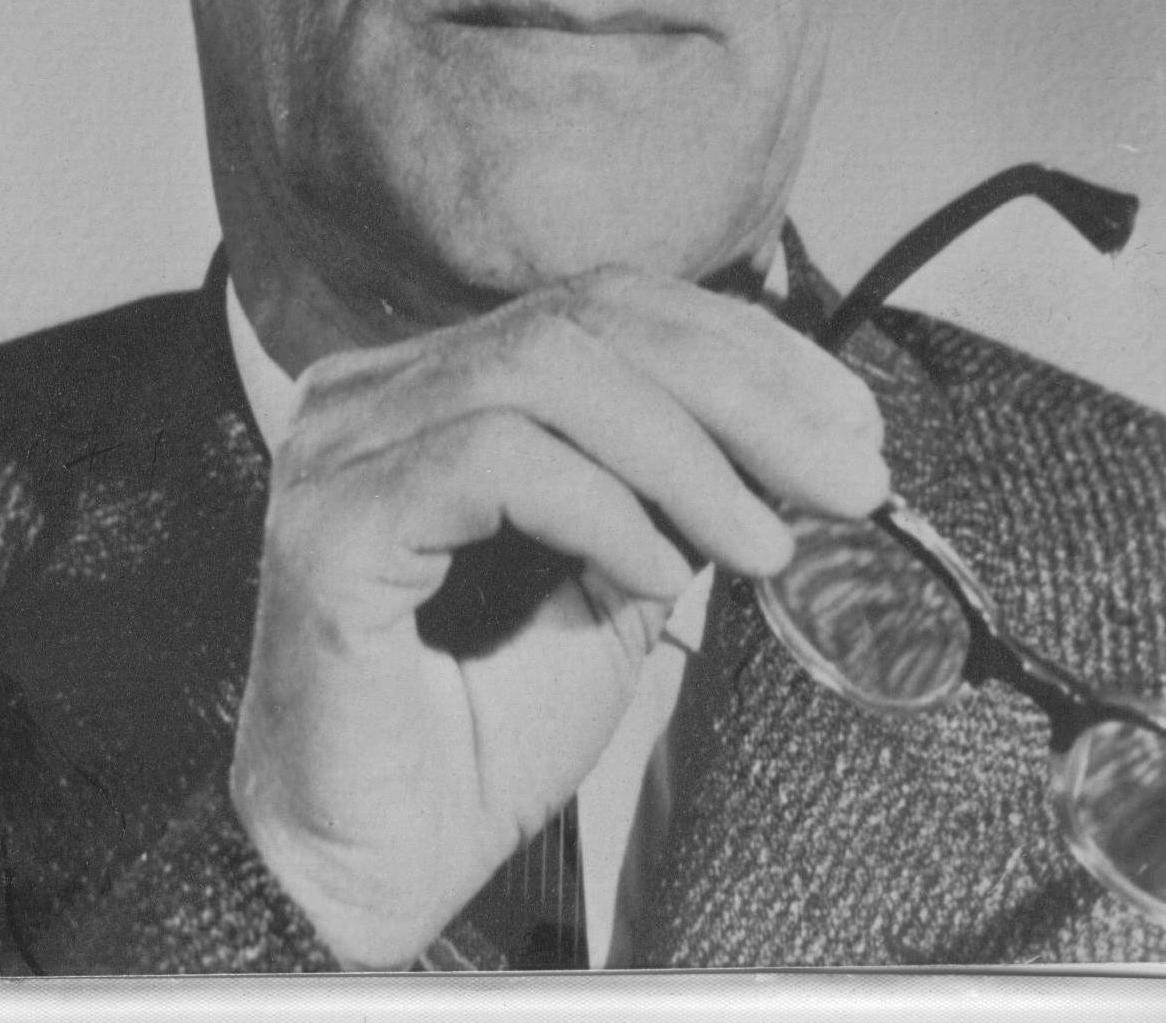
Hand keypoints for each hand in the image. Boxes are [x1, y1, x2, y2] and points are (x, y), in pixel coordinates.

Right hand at [229, 269, 886, 965]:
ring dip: (689, 453)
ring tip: (765, 542)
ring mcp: (344, 447)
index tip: (847, 421)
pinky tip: (656, 573)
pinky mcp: (333, 521)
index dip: (740, 346)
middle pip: (585, 320)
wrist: (374, 875)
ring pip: (547, 368)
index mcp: (437, 386)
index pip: (604, 306)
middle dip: (744, 390)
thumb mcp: (620, 585)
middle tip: (848, 475)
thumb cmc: (476, 741)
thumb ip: (677, 492)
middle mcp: (378, 394)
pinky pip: (494, 456)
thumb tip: (796, 436)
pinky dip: (602, 505)